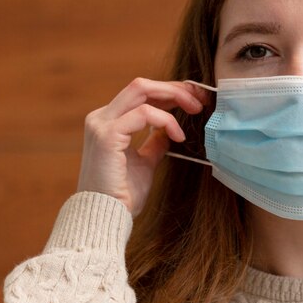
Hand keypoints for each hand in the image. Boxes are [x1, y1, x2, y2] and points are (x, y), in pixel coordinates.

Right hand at [77, 78, 207, 214]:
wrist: (106, 217)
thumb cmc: (123, 195)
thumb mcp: (145, 162)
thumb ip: (154, 142)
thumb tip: (169, 130)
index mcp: (109, 122)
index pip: (141, 94)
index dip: (170, 92)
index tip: (196, 99)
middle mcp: (101, 118)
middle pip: (142, 85)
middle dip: (175, 88)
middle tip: (200, 98)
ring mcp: (101, 124)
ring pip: (141, 89)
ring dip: (174, 96)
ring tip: (195, 110)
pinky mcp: (107, 135)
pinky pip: (144, 113)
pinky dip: (166, 120)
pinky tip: (179, 136)